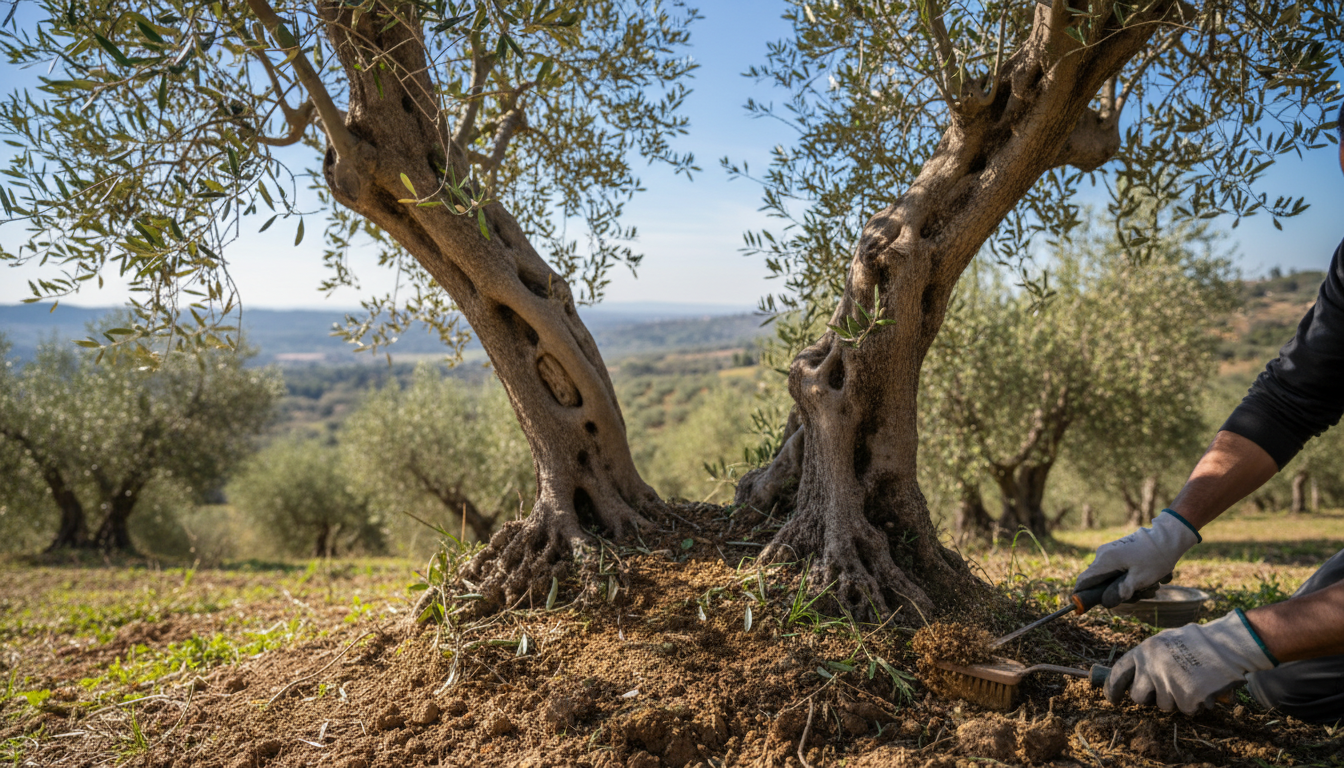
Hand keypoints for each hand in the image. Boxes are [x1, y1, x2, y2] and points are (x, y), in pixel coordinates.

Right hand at [1074, 511, 1198, 607]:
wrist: (1169, 537)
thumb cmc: (1155, 559)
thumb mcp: (1139, 580)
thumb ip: (1120, 592)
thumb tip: (1105, 603)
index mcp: (1105, 560)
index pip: (1083, 582)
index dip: (1083, 597)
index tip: (1090, 607)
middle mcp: (1104, 555)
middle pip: (1103, 584)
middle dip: (1123, 593)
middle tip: (1143, 593)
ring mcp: (1113, 553)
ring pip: (1116, 579)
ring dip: (1135, 587)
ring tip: (1154, 584)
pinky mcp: (1122, 553)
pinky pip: (1124, 572)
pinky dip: (1137, 578)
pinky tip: (1154, 577)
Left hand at [1105, 610, 1276, 714]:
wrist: (1227, 644)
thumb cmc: (1199, 641)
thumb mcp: (1165, 641)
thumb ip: (1149, 657)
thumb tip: (1136, 678)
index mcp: (1144, 651)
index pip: (1119, 672)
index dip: (1113, 688)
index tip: (1112, 699)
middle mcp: (1151, 667)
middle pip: (1138, 697)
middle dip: (1150, 698)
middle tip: (1165, 691)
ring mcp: (1168, 683)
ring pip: (1164, 706)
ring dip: (1177, 700)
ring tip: (1191, 682)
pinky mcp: (1186, 697)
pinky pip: (1186, 709)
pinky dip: (1195, 704)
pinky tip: (1203, 688)